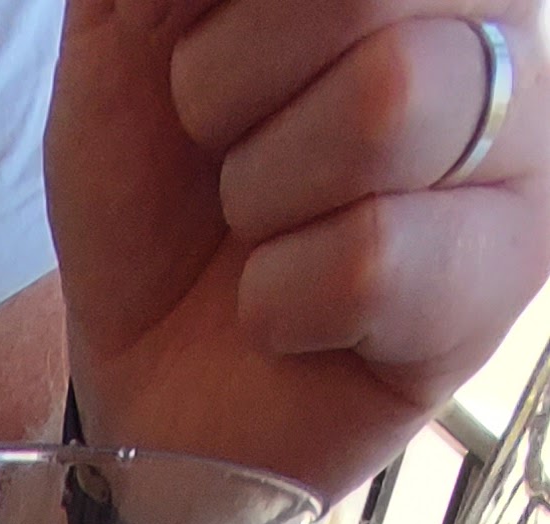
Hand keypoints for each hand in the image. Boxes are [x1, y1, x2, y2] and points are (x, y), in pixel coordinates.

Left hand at [49, 0, 549, 496]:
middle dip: (231, 82)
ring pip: (384, 106)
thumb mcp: (126, 38)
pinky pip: (372, 259)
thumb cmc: (158, 201)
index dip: (230, 11)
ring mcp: (521, 146)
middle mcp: (492, 23)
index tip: (188, 43)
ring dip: (261, 190)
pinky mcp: (507, 275)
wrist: (149, 376)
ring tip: (257, 229)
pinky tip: (291, 314)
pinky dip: (282, 299)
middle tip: (219, 144)